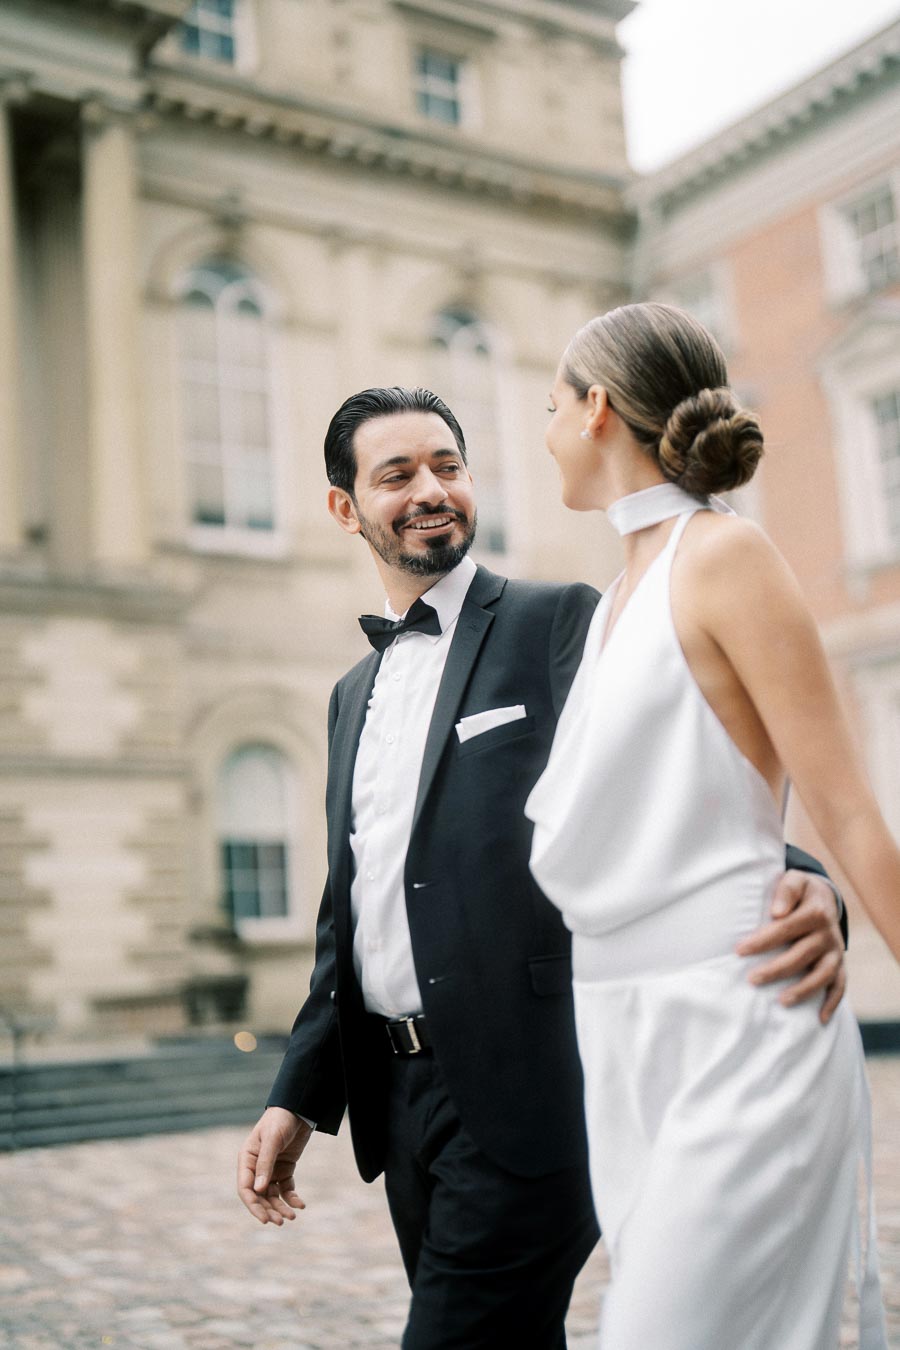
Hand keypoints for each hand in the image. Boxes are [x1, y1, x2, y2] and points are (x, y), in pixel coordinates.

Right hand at [237, 1107, 311, 1224]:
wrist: (299, 1108)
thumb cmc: (280, 1120)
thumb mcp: (272, 1140)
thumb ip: (265, 1163)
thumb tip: (258, 1190)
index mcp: (247, 1159)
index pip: (246, 1189)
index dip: (253, 1206)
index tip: (265, 1219)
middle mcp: (256, 1167)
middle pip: (259, 1196)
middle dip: (269, 1210)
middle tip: (281, 1222)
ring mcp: (271, 1169)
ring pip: (272, 1195)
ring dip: (281, 1207)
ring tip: (292, 1217)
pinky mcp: (285, 1169)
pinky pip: (286, 1188)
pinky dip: (292, 1198)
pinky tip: (300, 1205)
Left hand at [736, 871, 844, 1024]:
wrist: (825, 896)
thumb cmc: (799, 891)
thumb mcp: (794, 880)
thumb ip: (785, 891)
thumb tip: (776, 913)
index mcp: (815, 912)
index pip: (785, 928)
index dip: (762, 940)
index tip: (739, 950)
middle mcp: (828, 934)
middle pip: (802, 954)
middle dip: (776, 969)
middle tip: (752, 979)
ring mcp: (835, 951)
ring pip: (823, 974)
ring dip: (804, 989)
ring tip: (781, 1001)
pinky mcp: (840, 964)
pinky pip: (840, 985)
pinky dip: (832, 1002)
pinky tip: (819, 1019)